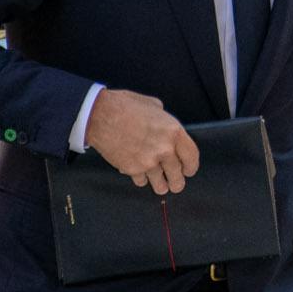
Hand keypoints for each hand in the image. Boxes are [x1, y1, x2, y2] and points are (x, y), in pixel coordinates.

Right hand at [85, 88, 199, 193]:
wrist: (100, 115)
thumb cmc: (126, 107)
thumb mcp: (154, 106)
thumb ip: (165, 121)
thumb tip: (166, 128)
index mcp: (174, 132)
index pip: (192, 157)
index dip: (191, 167)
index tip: (188, 171)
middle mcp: (164, 150)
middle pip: (178, 176)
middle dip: (177, 182)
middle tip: (175, 183)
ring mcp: (148, 162)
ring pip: (160, 185)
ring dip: (160, 185)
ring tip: (160, 184)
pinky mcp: (132, 169)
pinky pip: (142, 182)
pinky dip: (141, 179)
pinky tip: (140, 172)